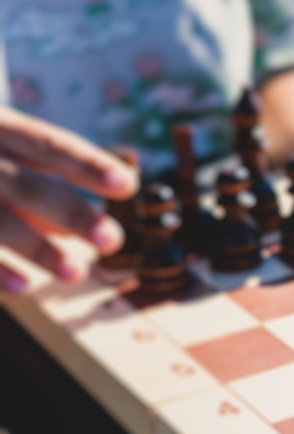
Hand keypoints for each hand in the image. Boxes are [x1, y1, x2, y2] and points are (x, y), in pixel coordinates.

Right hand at [0, 107, 138, 291]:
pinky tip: (25, 288)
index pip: (48, 144)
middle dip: (71, 212)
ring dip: (36, 248)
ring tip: (75, 273)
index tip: (128, 184)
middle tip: (112, 240)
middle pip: (25, 184)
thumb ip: (39, 180)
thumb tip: (94, 211)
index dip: (88, 164)